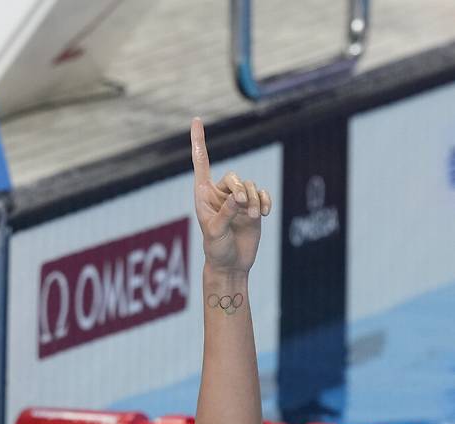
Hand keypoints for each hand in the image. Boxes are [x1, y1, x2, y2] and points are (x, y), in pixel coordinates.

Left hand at [191, 117, 271, 275]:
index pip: (201, 163)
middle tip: (243, 205)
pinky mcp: (252, 208)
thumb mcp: (215, 233)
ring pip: (250, 186)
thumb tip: (238, 199)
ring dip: (254, 200)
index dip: (199, 142)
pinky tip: (265, 213)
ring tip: (253, 217)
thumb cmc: (216, 250)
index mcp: (203, 195)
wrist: (232, 265)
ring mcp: (238, 201)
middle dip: (241, 188)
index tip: (196, 120)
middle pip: (234, 177)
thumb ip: (225, 213)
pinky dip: (265, 201)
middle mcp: (220, 194)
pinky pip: (262, 195)